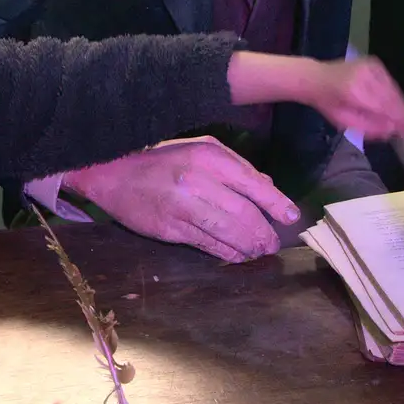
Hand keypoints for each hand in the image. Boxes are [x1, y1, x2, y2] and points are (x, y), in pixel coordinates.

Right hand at [64, 137, 296, 262]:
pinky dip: (227, 254)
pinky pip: (206, 245)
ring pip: (227, 233)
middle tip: (272, 243)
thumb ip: (236, 166)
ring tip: (259, 251)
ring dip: (249, 247)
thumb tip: (268, 189)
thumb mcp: (201, 148)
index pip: (252, 184)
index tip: (291, 217)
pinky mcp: (169, 229)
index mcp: (208, 156)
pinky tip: (237, 255)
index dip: (276, 204)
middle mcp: (197, 181)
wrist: (112, 173)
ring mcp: (182, 207)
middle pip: (243, 214)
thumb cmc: (162, 159)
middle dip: (264, 233)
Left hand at [303, 56, 403, 140]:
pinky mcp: (374, 62)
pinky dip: (395, 94)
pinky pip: (391, 82)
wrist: (316, 77)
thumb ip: (369, 127)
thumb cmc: (328, 103)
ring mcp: (371, 66)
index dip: (400, 121)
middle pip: (392, 98)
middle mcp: (365, 76)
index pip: (384, 108)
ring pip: (394, 89)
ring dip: (402, 105)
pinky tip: (397, 106)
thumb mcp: (344, 121)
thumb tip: (393, 130)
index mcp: (354, 92)